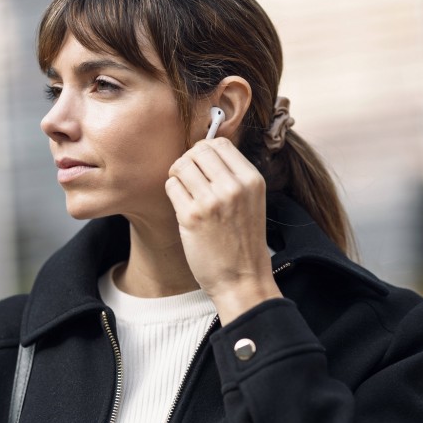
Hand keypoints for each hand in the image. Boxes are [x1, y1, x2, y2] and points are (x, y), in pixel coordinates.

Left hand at [165, 137, 281, 323]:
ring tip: (185, 193)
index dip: (204, 150)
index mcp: (252, 180)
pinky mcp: (192, 217)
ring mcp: (212, 201)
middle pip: (198, 150)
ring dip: (177, 176)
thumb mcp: (251, 201)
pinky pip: (171, 187)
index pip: (220, 142)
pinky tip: (182, 208)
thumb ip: (232, 175)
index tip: (201, 165)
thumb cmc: (242, 241)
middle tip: (188, 179)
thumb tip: (203, 150)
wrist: (242, 279)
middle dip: (188, 160)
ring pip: (181, 165)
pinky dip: (172, 193)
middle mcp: (233, 187)